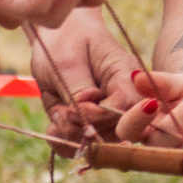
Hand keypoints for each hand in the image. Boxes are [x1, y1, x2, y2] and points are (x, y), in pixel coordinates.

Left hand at [26, 9, 144, 147]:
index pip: (128, 107)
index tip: (72, 109)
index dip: (100, 116)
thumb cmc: (65, 40)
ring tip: (56, 116)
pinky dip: (68, 143)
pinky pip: (89, 147)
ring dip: (72, 137)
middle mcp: (128, 98)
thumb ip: (77, 90)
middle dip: (84, 131)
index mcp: (127, 75)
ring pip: (102, 144)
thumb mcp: (66, 61)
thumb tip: (85, 117)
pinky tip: (54, 127)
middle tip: (60, 112)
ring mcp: (114, 114)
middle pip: (118, 132)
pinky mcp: (99, 124)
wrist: (59, 35)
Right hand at [110, 67, 182, 149]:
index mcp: (145, 125)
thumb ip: (159, 82)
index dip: (135, 119)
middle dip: (181, 119)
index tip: (152, 102)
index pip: (128, 129)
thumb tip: (136, 77)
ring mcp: (179, 160)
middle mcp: (158, 146)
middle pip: (158, 143)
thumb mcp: (178, 84)